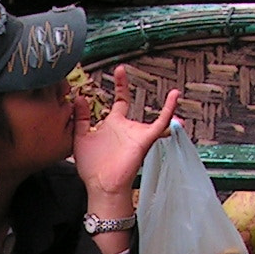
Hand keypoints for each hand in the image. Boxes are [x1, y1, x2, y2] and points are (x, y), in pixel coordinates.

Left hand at [73, 65, 181, 200]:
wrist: (101, 185)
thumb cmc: (92, 167)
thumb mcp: (81, 139)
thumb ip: (81, 118)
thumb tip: (79, 98)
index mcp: (111, 125)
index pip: (117, 102)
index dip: (118, 87)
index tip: (118, 71)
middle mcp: (125, 127)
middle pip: (127, 102)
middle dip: (124, 86)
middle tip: (121, 68)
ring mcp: (135, 133)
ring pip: (154, 117)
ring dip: (167, 106)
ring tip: (175, 92)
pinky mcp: (144, 139)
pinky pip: (161, 124)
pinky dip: (170, 112)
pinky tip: (175, 98)